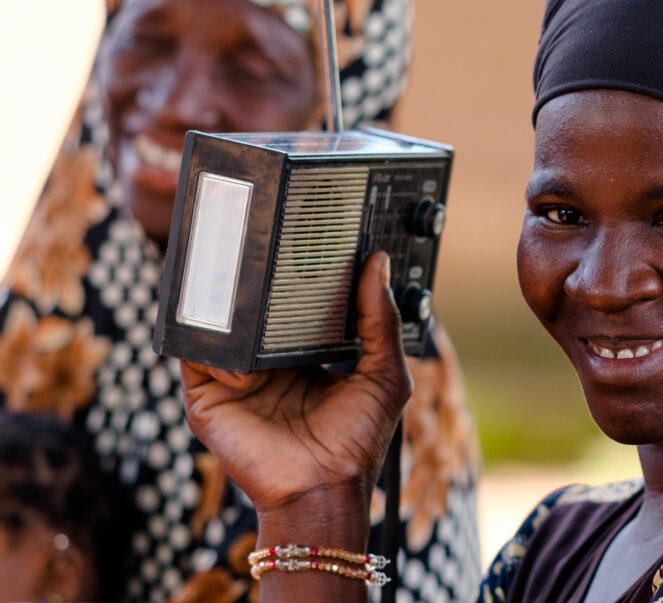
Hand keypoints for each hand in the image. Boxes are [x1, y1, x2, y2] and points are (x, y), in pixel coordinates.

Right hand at [179, 252, 411, 516]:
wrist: (323, 489)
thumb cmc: (356, 442)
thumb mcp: (384, 373)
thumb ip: (380, 319)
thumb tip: (377, 263)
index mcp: (303, 358)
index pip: (290, 310)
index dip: (297, 285)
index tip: (310, 255)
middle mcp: (266, 366)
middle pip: (252, 316)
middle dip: (257, 294)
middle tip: (270, 267)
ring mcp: (234, 382)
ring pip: (220, 331)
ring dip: (232, 320)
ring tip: (254, 319)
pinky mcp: (208, 399)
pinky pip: (196, 360)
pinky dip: (216, 356)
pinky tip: (247, 372)